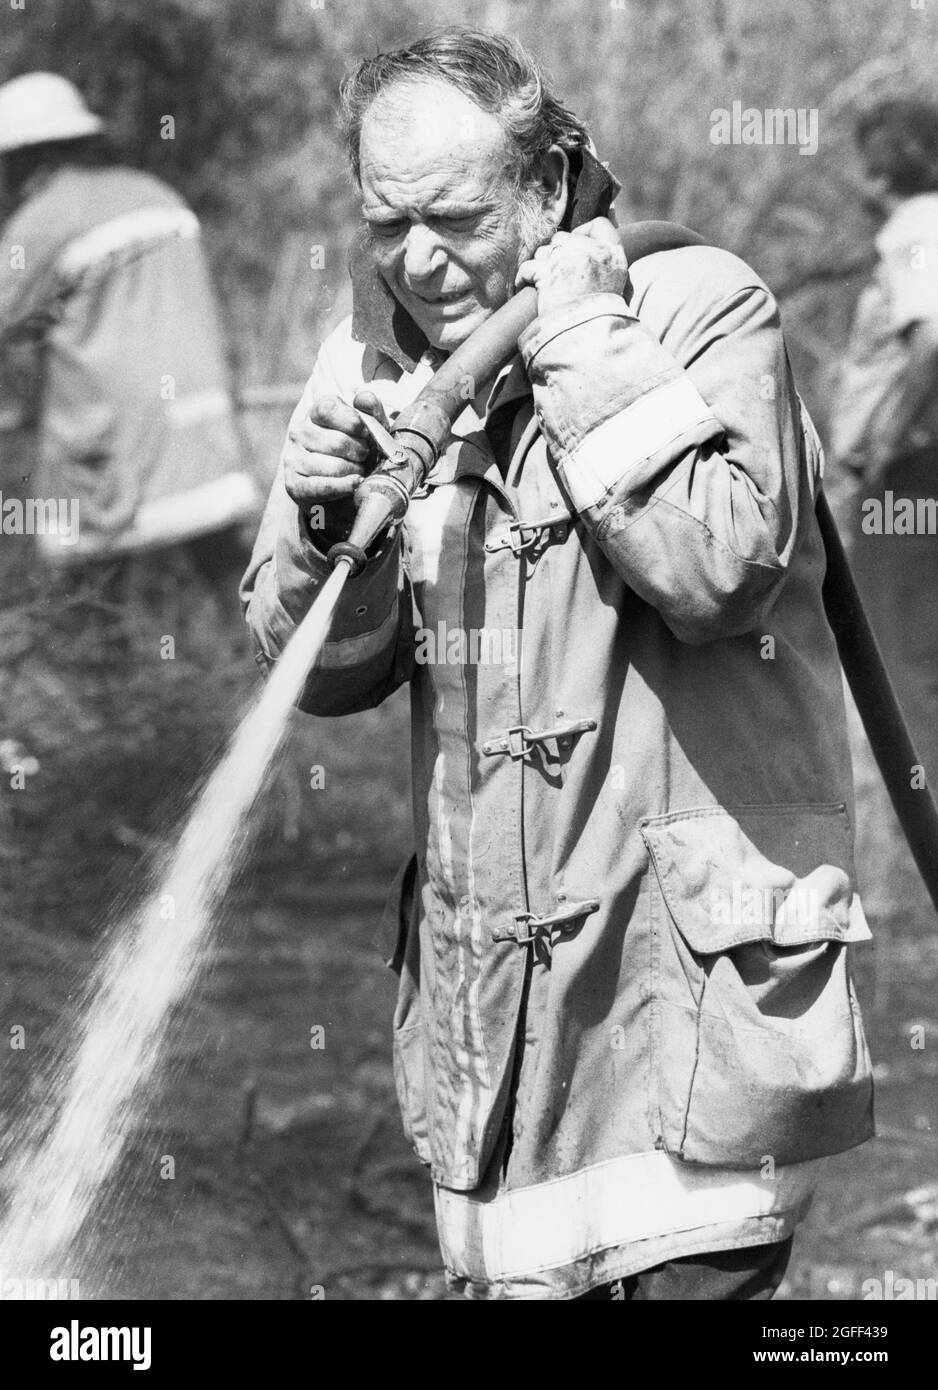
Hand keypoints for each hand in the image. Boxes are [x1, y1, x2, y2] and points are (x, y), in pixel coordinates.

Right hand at [282, 388, 389, 509]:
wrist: (344, 488)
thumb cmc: (358, 452)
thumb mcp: (369, 430)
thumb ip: (371, 411)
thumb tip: (363, 398)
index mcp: (315, 413)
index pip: (327, 409)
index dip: (351, 421)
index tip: (365, 433)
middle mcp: (300, 432)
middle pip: (335, 442)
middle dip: (359, 452)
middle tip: (364, 457)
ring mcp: (293, 459)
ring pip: (331, 466)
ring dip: (353, 471)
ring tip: (359, 471)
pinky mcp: (294, 485)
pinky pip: (320, 486)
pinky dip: (342, 487)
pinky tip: (355, 483)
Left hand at [515, 217, 627, 315]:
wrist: (585, 341)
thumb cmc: (597, 320)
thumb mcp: (615, 287)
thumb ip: (606, 263)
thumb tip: (593, 234)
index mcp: (614, 256)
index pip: (600, 225)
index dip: (584, 231)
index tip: (576, 246)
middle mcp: (594, 253)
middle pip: (564, 238)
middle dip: (556, 254)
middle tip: (556, 276)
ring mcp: (570, 261)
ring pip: (544, 251)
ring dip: (541, 266)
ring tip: (545, 287)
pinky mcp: (548, 273)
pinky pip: (528, 267)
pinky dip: (524, 278)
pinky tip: (528, 289)